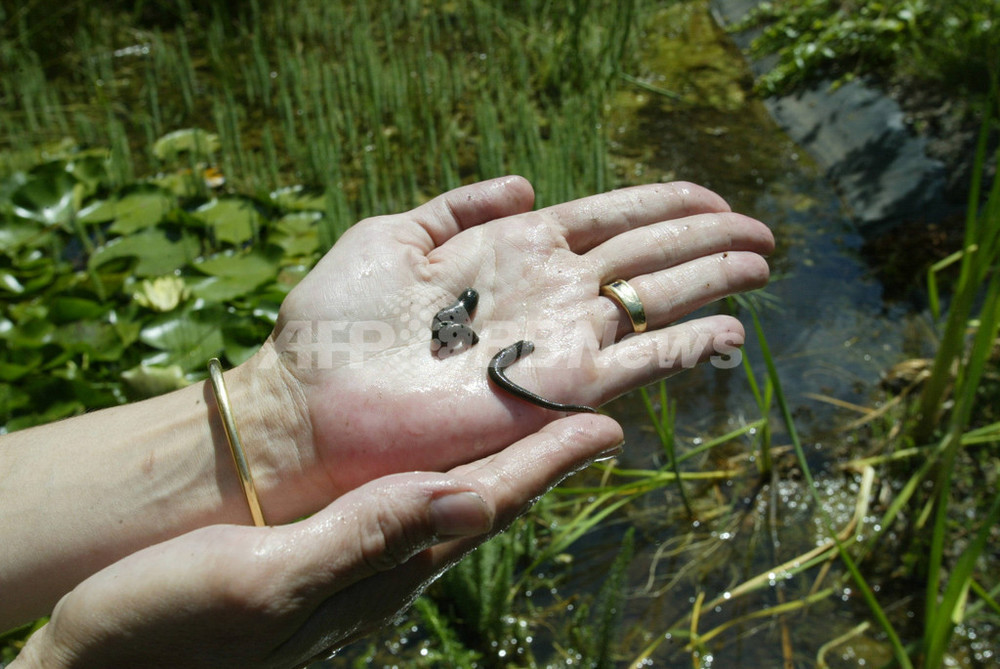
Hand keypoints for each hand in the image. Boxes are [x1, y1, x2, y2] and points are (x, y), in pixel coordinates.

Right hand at [13, 415, 621, 668]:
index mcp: (374, 571)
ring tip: (532, 434)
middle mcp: (377, 576)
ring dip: (497, 471)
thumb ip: (362, 540)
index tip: (606, 425)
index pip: (482, 504)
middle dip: (540, 463)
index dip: (546, 463)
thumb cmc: (164, 629)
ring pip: (447, 514)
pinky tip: (436, 471)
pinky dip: (439, 484)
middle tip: (588, 417)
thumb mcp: (263, 578)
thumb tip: (468, 499)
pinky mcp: (315, 573)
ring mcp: (348, 580)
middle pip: (480, 508)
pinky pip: (401, 520)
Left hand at [250, 177, 772, 497]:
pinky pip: (636, 366)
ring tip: (759, 268)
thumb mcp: (393, 236)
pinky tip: (728, 333)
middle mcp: (546, 291)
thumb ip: (457, 207)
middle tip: (763, 235)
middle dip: (705, 243)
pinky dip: (684, 349)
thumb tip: (522, 185)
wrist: (310, 404)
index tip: (714, 200)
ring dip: (709, 285)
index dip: (664, 207)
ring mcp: (555, 340)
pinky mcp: (556, 391)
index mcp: (513, 249)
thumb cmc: (336, 321)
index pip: (608, 218)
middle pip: (645, 257)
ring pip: (652, 304)